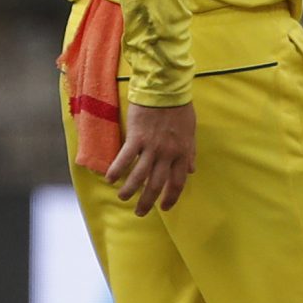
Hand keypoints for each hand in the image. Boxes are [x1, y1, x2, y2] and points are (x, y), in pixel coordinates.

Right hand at [106, 102, 195, 216]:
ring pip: (140, 175)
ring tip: (124, 198)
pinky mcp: (136, 138)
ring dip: (131, 190)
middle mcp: (168, 154)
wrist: (166, 90)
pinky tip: (110, 179)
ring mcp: (152, 147)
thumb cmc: (179, 109)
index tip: (165, 207)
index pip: (179, 182)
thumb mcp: (191, 132)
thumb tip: (191, 170)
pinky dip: (117, 170)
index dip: (172, 197)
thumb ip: (190, 153)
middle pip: (158, 184)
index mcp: (183, 153)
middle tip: (141, 212)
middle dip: (149, 201)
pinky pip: (125, 159)